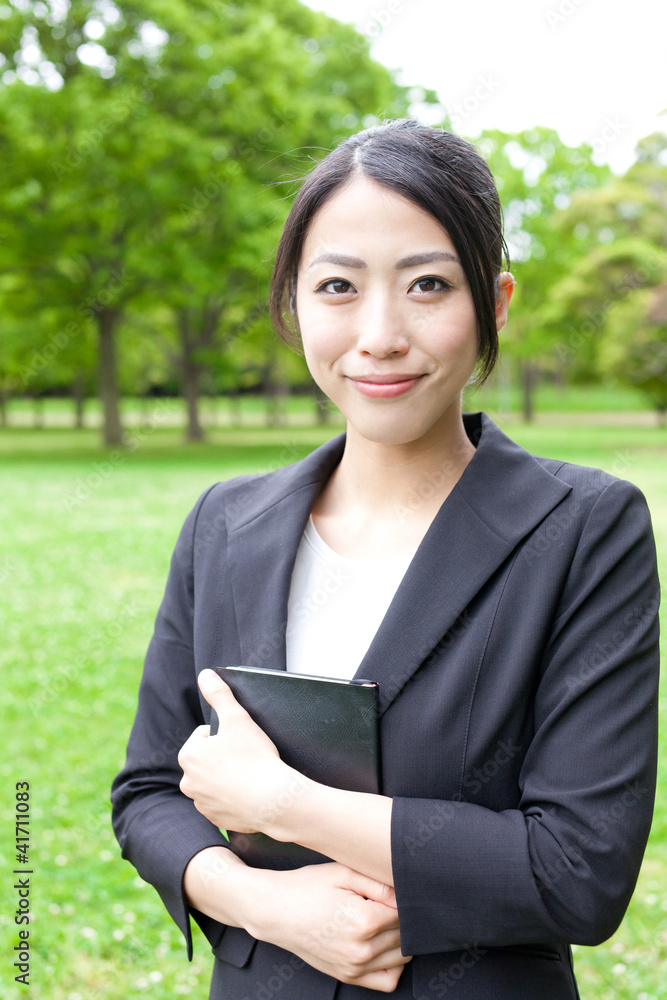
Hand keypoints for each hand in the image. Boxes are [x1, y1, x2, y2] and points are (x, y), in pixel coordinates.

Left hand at [178, 669, 297, 832]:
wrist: (273, 801)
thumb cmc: (255, 757)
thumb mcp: (237, 718)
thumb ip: (219, 693)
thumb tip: (205, 675)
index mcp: (188, 756)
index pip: (206, 735)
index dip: (227, 735)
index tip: (241, 743)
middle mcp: (188, 782)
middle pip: (209, 758)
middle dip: (224, 756)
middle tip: (247, 758)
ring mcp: (201, 803)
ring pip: (215, 781)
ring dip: (228, 777)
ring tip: (250, 776)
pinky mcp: (216, 819)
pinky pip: (223, 802)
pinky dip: (234, 797)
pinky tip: (249, 793)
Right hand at [247, 862, 411, 992]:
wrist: (276, 911)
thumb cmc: (307, 888)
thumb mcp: (343, 872)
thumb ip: (379, 883)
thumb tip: (405, 892)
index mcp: (363, 921)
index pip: (404, 912)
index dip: (402, 898)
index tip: (390, 889)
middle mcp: (361, 949)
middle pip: (405, 934)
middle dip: (402, 917)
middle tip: (385, 901)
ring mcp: (354, 967)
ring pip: (402, 957)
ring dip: (401, 939)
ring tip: (384, 920)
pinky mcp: (348, 976)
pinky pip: (388, 980)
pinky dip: (394, 965)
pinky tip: (384, 945)